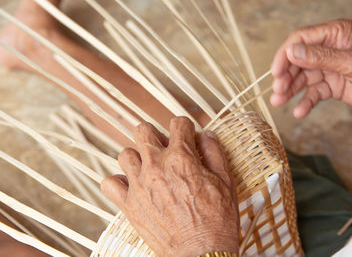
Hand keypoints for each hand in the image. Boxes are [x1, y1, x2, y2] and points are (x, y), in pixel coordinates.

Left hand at [101, 117, 238, 256]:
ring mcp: (139, 185)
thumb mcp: (226, 182)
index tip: (188, 136)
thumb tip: (206, 135)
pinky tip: (133, 187)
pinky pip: (109, 184)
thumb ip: (215, 153)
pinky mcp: (129, 206)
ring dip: (137, 157)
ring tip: (150, 169)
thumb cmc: (217, 220)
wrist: (201, 254)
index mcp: (181, 158)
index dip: (185, 127)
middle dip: (156, 135)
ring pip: (125, 154)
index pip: (177, 123)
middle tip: (166, 149)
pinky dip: (119, 182)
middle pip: (143, 130)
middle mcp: (156, 166)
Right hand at [270, 19, 351, 118]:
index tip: (276, 72)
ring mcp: (330, 69)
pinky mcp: (332, 86)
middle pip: (298, 61)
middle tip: (278, 91)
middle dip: (286, 76)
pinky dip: (305, 102)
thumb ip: (320, 58)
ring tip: (279, 102)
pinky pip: (313, 93)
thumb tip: (292, 52)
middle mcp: (329, 50)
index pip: (301, 40)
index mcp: (335, 35)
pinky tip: (299, 112)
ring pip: (303, 78)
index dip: (285, 55)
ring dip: (291, 90)